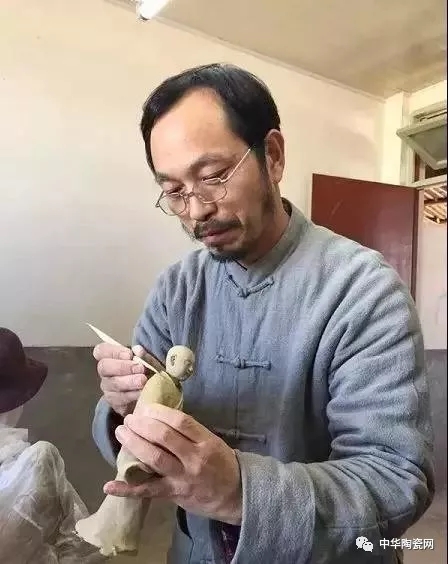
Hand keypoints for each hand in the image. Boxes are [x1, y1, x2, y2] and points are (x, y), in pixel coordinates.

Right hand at [94, 343, 150, 416]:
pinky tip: (141, 393)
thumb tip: (138, 351)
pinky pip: (119, 399)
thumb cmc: (143, 372)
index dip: (114, 351)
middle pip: (104, 367)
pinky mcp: (114, 402)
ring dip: (129, 382)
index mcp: (109, 357)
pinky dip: (132, 395)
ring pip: (113, 384)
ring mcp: (108, 388)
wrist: (147, 393)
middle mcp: (105, 372)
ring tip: (143, 381)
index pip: (101, 350)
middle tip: (140, 368)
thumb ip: (142, 355)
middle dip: (123, 367)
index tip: (130, 354)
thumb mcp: (145, 361)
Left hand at [104, 404, 242, 524]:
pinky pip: (148, 491)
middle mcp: (193, 458)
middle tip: (129, 419)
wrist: (235, 495)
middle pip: (163, 437)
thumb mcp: (211, 441)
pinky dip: (127, 489)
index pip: (180, 421)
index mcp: (205, 441)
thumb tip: (160, 417)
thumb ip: (189, 432)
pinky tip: (109, 485)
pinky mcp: (173, 495)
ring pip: (154, 459)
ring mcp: (182, 477)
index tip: (146, 407)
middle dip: (142, 425)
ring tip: (121, 433)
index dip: (159, 412)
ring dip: (134, 444)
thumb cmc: (221, 463)